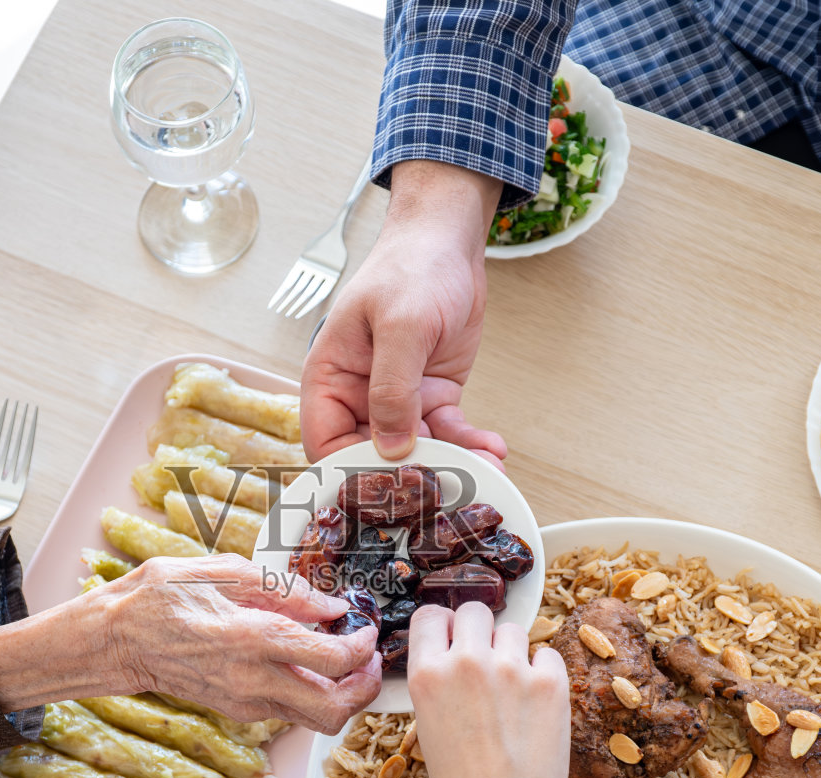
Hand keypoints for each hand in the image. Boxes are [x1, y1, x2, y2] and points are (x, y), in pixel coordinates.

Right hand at [0, 554, 382, 732]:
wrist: (115, 639)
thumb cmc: (161, 596)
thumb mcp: (223, 571)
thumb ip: (283, 589)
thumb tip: (330, 606)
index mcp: (253, 640)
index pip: (334, 660)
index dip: (364, 645)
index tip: (365, 625)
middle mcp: (253, 681)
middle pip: (335, 710)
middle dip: (365, 688)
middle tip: (369, 658)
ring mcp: (246, 703)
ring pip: (317, 720)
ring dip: (343, 695)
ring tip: (345, 659)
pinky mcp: (239, 711)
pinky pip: (292, 713)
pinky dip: (314, 694)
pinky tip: (309, 662)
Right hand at [301, 160, 507, 466]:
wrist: (450, 242)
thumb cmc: (410, 268)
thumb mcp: (401, 325)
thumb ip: (393, 389)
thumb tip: (391, 448)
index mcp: (329, 380)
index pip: (327, 445)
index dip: (352, 474)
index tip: (390, 492)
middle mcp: (358, 398)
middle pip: (374, 459)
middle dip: (413, 478)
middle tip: (450, 489)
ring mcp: (398, 401)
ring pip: (417, 454)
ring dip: (452, 466)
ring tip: (488, 470)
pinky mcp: (433, 399)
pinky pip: (449, 436)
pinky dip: (471, 446)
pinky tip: (494, 447)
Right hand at [408, 601, 569, 777]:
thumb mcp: (427, 724)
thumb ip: (437, 680)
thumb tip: (452, 652)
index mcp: (427, 674)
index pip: (429, 615)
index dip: (442, 625)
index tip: (451, 635)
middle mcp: (466, 663)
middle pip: (473, 611)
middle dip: (478, 630)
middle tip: (484, 657)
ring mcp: (510, 669)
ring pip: (512, 629)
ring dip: (511, 650)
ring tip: (511, 686)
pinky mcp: (549, 682)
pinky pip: (546, 654)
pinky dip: (542, 671)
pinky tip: (534, 698)